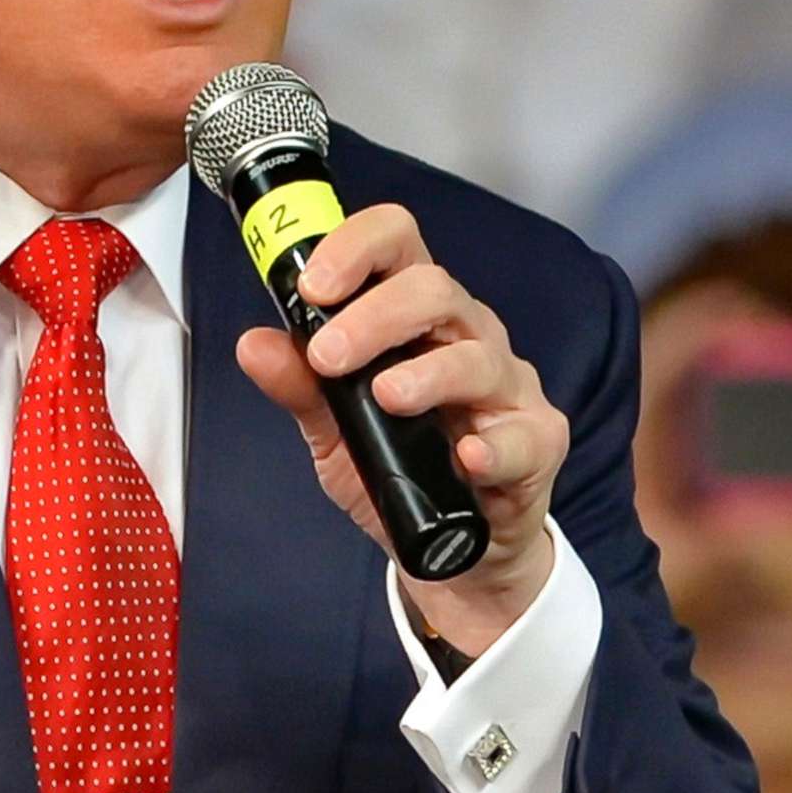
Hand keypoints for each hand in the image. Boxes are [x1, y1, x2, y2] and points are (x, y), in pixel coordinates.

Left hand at [236, 206, 567, 654]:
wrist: (455, 549)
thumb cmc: (401, 468)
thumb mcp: (335, 431)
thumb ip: (301, 387)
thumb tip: (254, 345)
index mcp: (416, 315)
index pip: (397, 244)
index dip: (356, 247)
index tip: (311, 287)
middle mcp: (467, 335)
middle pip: (434, 290)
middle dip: (376, 316)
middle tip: (329, 357)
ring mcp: (507, 385)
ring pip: (477, 356)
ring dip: (427, 374)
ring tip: (387, 397)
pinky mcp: (538, 440)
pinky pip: (522, 435)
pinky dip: (494, 446)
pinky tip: (467, 457)